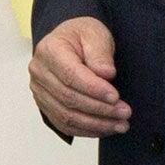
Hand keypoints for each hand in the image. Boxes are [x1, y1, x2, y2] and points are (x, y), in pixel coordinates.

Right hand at [29, 17, 130, 137]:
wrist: (70, 42)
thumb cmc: (83, 36)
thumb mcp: (96, 34)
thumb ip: (100, 53)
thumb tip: (106, 74)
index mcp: (50, 50)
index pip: (70, 75)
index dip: (93, 89)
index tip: (115, 96)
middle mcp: (39, 72)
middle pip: (68, 98)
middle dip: (100, 109)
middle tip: (125, 112)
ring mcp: (40, 91)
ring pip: (66, 115)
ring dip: (96, 124)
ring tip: (121, 125)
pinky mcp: (46, 105)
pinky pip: (64, 124)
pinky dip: (86, 130)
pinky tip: (106, 129)